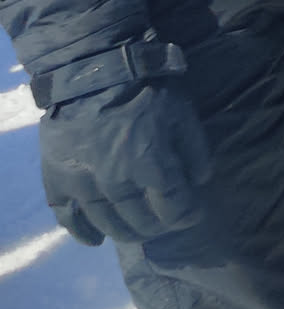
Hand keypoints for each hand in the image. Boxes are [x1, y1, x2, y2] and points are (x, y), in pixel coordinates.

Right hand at [0, 0, 213, 245]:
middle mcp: (117, 182)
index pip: (174, 207)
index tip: (194, 212)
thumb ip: (194, 148)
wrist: (94, 67)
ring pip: (108, 223)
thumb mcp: (183, 111)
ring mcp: (84, 183)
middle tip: (165, 221)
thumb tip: (201, 181)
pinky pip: (68, 217)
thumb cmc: (147, 86)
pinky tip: (95, 241)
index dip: (188, 214)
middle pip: (141, 220)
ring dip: (127, 232)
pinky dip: (82, 232)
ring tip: (137, 231)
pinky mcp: (58, 179)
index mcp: (151, 165)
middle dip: (159, 225)